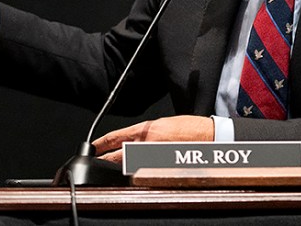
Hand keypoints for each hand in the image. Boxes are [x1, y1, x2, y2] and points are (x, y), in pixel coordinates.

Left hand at [92, 115, 213, 164]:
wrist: (208, 138)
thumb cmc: (190, 130)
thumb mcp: (163, 125)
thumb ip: (145, 133)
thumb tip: (131, 141)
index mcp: (147, 129)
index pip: (116, 137)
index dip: (101, 143)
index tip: (92, 146)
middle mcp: (147, 144)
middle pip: (118, 156)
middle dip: (105, 160)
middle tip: (95, 162)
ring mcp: (154, 159)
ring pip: (128, 167)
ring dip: (121, 168)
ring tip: (113, 169)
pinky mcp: (162, 170)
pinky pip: (143, 174)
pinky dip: (136, 175)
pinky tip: (134, 175)